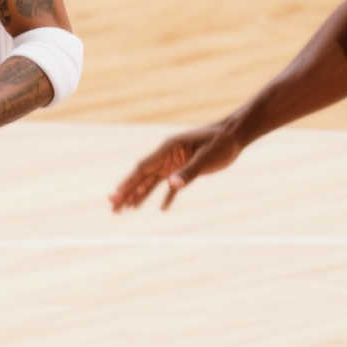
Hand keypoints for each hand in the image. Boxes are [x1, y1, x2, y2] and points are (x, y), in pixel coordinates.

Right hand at [109, 121, 245, 212]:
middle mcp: (167, 156)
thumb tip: (171, 185)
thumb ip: (188, 172)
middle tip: (112, 207)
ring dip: (139, 196)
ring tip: (125, 210)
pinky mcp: (185, 170)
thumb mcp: (206, 158)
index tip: (115, 196)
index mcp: (168, 149)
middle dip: (126, 192)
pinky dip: (166, 198)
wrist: (234, 135)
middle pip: (141, 177)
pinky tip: (162, 209)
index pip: (143, 168)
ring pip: (152, 183)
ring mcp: (174, 163)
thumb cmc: (220, 143)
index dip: (128, 183)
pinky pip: (171, 187)